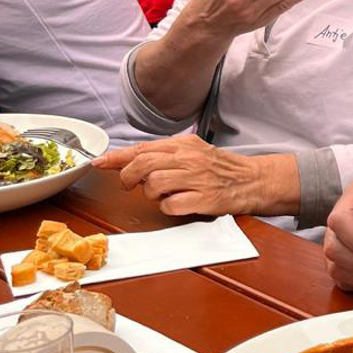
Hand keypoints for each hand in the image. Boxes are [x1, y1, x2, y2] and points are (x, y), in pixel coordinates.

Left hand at [95, 134, 289, 216]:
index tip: (99, 162)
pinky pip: (171, 206)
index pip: (143, 148)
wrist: (253, 180)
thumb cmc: (221, 169)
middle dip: (129, 177)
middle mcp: (189, 159)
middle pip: (143, 164)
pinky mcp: (203, 199)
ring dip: (152, 194)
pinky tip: (179, 204)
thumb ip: (165, 153)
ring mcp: (196, 179)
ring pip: (154, 185)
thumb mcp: (194, 151)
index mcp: (184, 145)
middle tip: (130, 186)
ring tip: (165, 195)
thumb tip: (132, 160)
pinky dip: (169, 208)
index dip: (117, 157)